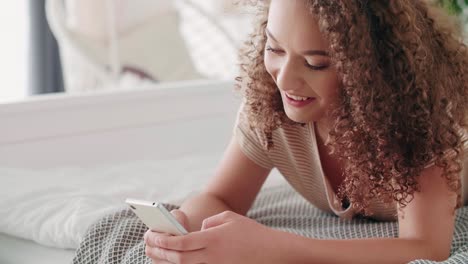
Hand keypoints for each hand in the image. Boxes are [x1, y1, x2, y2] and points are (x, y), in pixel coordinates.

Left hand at [145, 210, 279, 263]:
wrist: (272, 252)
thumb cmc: (252, 233)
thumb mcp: (230, 218)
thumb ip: (209, 222)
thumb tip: (198, 231)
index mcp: (213, 239)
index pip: (182, 242)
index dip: (164, 240)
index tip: (152, 236)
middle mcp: (212, 256)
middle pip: (178, 258)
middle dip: (159, 251)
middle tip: (147, 245)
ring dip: (166, 261)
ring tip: (154, 253)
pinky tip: (172, 260)